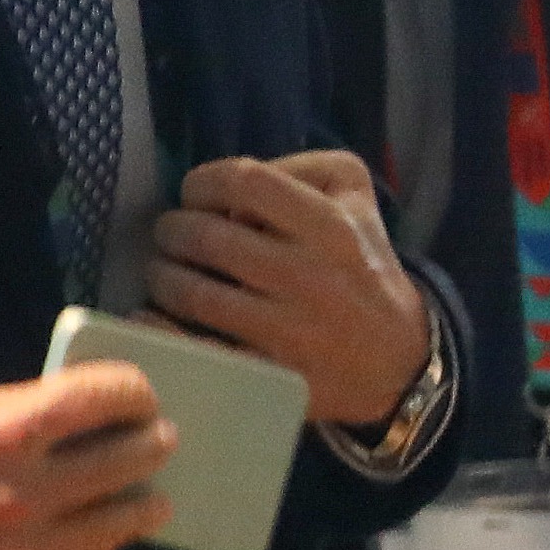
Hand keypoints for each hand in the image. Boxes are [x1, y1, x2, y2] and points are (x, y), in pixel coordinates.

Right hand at [0, 370, 176, 549]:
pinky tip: (100, 527)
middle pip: (134, 458)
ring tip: (147, 491)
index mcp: (4, 432)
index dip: (133, 389)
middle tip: (156, 436)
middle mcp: (28, 492)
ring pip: (125, 520)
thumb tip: (74, 412)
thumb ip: (13, 411)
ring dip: (144, 499)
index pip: (108, 398)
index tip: (138, 392)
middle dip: (152, 440)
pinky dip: (101, 539)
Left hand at [152, 149, 430, 431]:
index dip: (202, 182)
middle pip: (206, 237)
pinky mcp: (271, 376)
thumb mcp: (353, 199)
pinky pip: (194, 348)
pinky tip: (152, 316)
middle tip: (172, 237)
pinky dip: (158, 329)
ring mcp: (292, 330)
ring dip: (162, 277)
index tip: (195, 196)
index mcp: (332, 226)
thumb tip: (228, 190)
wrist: (398, 360)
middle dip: (172, 232)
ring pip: (192, 292)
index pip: (245, 182)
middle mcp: (313, 275)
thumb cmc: (358, 267)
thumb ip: (296, 173)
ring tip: (166, 273)